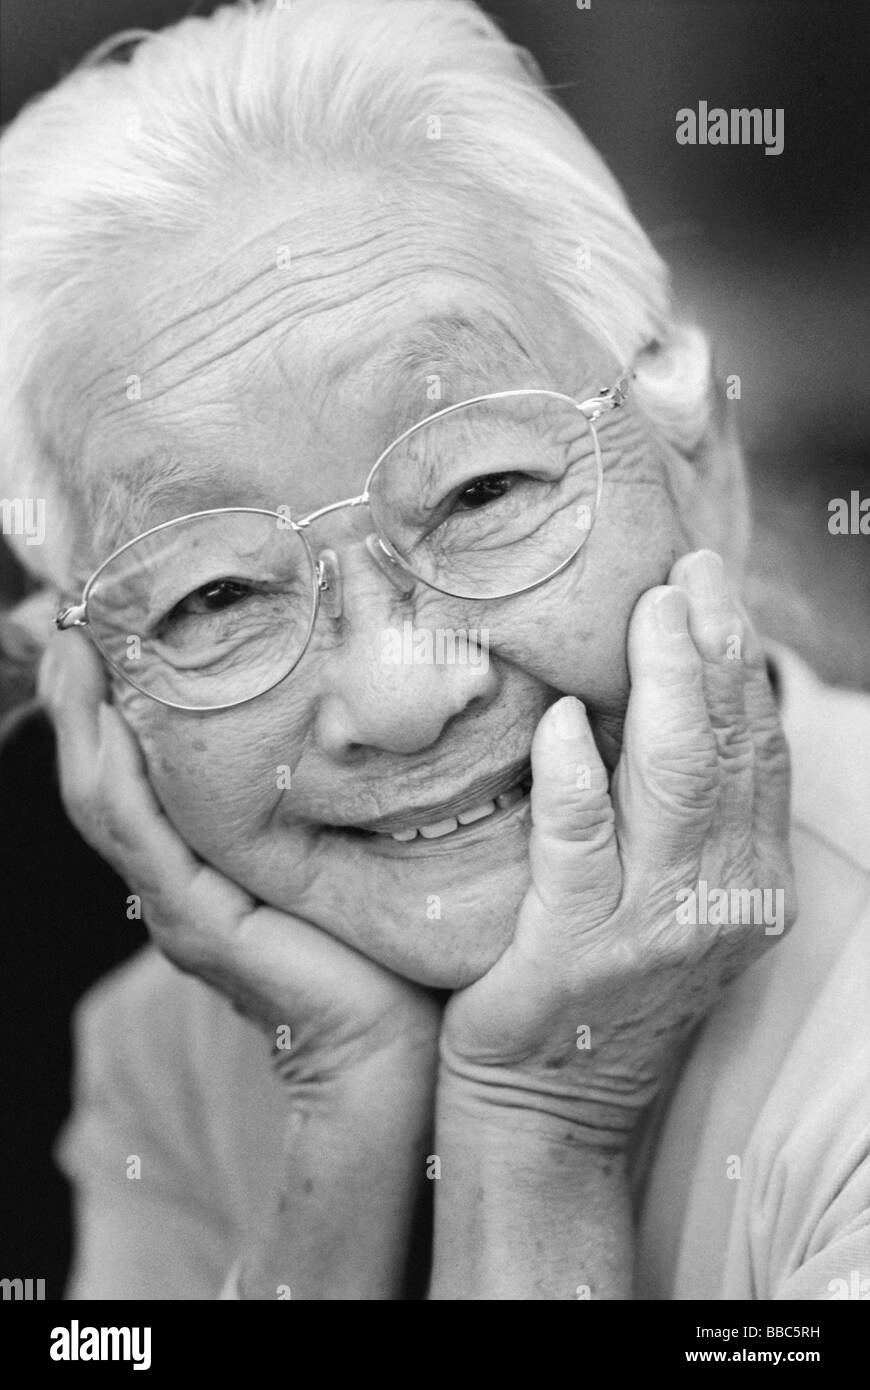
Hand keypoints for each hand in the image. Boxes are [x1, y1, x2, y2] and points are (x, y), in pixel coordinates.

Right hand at [38, 631, 441, 1087]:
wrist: (393, 1044)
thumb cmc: (378, 945)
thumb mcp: (338, 848)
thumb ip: (319, 796)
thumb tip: (347, 710)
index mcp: (200, 863)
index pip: (132, 772)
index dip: (106, 705)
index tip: (103, 626)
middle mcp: (173, 882)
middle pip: (102, 778)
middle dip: (79, 700)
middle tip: (71, 619)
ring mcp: (177, 905)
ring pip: (105, 802)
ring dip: (82, 725)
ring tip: (72, 651)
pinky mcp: (198, 923)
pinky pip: (142, 839)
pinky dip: (117, 779)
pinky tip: (106, 725)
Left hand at [440, 550, 795, 1147]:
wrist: (549, 1109)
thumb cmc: (598, 989)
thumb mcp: (671, 903)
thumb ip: (682, 818)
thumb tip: (663, 701)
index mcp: (752, 882)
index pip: (762, 751)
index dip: (742, 661)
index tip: (714, 586)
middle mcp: (723, 899)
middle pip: (732, 746)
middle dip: (713, 644)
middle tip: (686, 566)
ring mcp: (656, 925)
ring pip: (677, 777)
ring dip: (665, 681)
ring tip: (647, 609)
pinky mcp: (579, 947)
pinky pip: (581, 840)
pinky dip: (575, 772)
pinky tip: (564, 720)